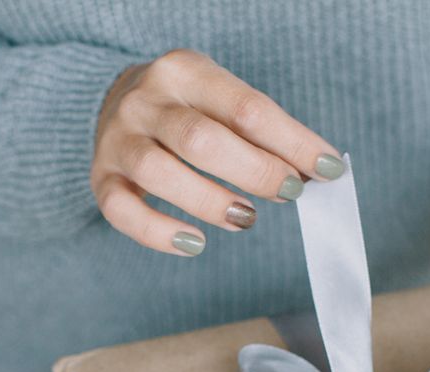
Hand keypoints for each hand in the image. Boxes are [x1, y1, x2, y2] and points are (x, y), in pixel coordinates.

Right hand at [91, 49, 344, 255]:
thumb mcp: (223, 101)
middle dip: (254, 171)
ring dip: (210, 202)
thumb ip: (265, 132)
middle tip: (288, 192)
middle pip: (200, 139)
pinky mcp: (102, 179)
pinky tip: (195, 243)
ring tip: (245, 218)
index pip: (247, 108)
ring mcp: (118, 140)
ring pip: (159, 173)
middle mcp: (145, 101)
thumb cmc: (187, 109)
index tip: (328, 170)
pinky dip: (159, 232)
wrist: (114, 102)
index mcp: (185, 71)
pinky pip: (122, 211)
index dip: (293, 142)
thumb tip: (319, 170)